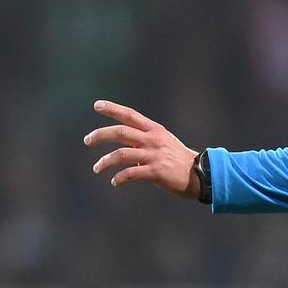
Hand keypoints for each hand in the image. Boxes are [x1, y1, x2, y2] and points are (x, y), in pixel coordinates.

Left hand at [84, 100, 199, 198]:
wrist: (201, 175)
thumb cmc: (178, 159)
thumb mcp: (163, 142)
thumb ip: (143, 140)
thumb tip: (123, 144)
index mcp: (154, 130)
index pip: (129, 115)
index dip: (112, 109)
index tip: (96, 105)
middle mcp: (153, 139)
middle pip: (120, 132)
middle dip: (100, 135)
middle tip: (86, 140)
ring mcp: (154, 155)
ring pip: (121, 154)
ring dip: (104, 162)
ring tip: (96, 168)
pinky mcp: (156, 172)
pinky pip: (130, 174)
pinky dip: (119, 178)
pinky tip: (115, 182)